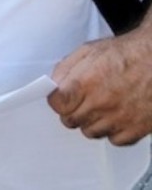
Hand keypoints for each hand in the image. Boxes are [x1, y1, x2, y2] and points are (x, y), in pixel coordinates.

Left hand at [47, 26, 151, 144]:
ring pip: (91, 132)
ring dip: (91, 121)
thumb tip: (53, 85)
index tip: (61, 98)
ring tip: (101, 106)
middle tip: (81, 100)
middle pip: (71, 121)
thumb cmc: (126, 53)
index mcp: (85, 83)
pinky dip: (113, 131)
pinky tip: (116, 116)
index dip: (57, 100)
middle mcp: (101, 104)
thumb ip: (65, 69)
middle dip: (72, 110)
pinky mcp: (137, 129)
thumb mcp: (88, 51)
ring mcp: (119, 119)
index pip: (57, 105)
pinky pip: (114, 140)